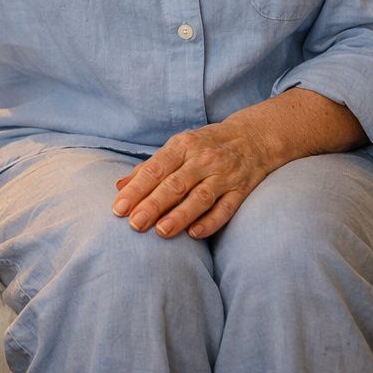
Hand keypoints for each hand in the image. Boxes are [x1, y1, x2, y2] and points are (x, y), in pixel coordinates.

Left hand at [112, 121, 278, 239]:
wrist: (253, 138)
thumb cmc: (205, 145)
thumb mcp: (177, 147)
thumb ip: (149, 167)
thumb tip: (119, 186)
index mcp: (183, 146)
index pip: (156, 169)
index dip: (136, 189)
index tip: (119, 208)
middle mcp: (203, 159)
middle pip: (175, 184)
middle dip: (153, 204)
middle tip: (134, 224)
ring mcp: (224, 175)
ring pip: (200, 197)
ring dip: (180, 215)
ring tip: (161, 231)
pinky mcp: (241, 190)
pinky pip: (226, 208)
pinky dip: (210, 222)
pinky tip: (194, 234)